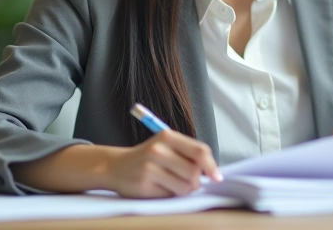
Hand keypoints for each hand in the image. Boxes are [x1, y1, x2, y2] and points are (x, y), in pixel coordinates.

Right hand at [104, 130, 222, 197]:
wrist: (116, 166)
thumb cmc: (148, 157)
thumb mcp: (166, 146)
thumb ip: (188, 153)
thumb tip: (212, 172)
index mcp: (167, 136)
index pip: (200, 151)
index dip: (212, 166)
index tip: (217, 177)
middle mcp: (158, 150)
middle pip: (194, 171)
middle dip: (197, 181)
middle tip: (190, 182)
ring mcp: (150, 168)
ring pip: (184, 187)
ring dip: (185, 190)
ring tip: (174, 184)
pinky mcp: (144, 185)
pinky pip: (170, 195)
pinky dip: (170, 194)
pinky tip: (161, 187)